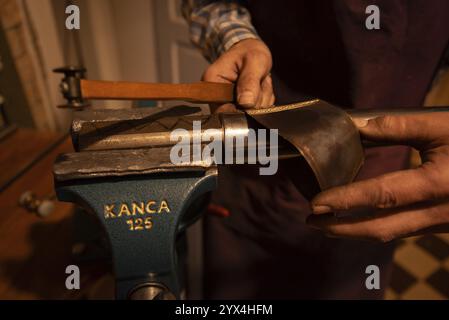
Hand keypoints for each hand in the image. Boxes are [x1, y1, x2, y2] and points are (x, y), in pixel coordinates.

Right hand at [202, 39, 273, 112]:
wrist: (252, 51)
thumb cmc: (251, 52)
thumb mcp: (254, 61)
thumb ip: (250, 81)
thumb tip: (246, 104)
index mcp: (212, 82)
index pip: (223, 109)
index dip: (242, 109)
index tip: (254, 98)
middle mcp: (215, 96)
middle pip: (237, 113)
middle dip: (256, 101)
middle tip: (260, 82)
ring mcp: (227, 103)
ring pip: (250, 113)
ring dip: (262, 100)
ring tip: (260, 82)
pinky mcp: (237, 106)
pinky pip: (255, 112)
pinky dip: (263, 102)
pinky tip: (260, 88)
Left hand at [307, 113, 448, 241]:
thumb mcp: (442, 127)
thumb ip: (399, 126)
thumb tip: (358, 127)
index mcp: (435, 183)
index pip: (380, 194)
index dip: (345, 200)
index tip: (315, 204)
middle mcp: (439, 211)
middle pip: (381, 227)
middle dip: (342, 228)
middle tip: (312, 222)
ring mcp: (444, 223)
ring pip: (393, 233)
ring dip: (358, 231)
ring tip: (328, 224)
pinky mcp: (446, 224)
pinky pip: (406, 230)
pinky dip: (379, 227)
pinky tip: (361, 220)